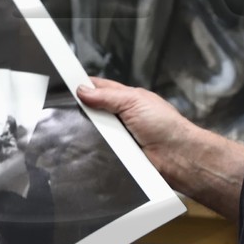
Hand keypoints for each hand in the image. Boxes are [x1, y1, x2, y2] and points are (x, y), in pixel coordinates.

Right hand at [75, 76, 243, 218]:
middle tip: (68, 111)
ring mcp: (119, 136)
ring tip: (76, 130)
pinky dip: (95, 148)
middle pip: (93, 111)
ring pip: (94, 132)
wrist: (177, 156)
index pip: (100, 88)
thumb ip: (107, 96)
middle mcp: (121, 116)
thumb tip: (82, 90)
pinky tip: (87, 148)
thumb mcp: (134, 101)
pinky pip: (100, 150)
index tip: (66, 87)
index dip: (84, 86)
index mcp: (127, 98)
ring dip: (88, 131)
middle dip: (83, 111)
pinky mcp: (118, 155)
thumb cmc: (165, 125)